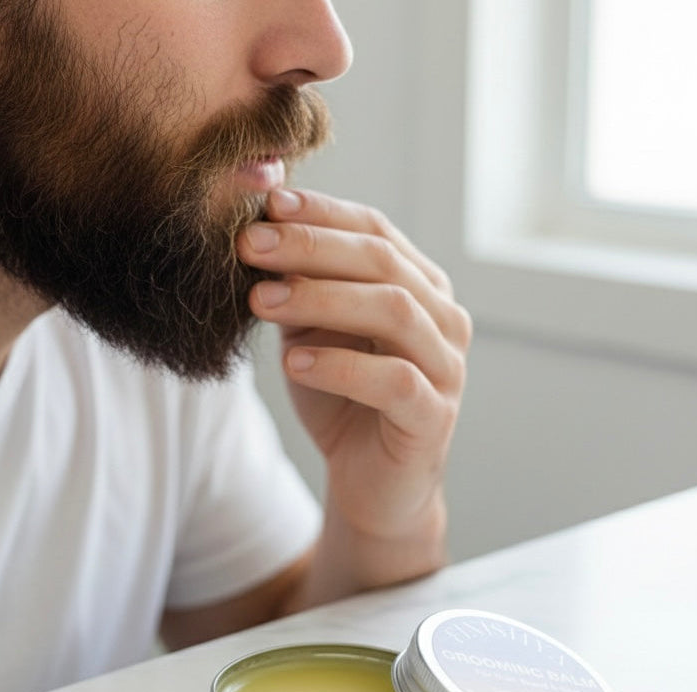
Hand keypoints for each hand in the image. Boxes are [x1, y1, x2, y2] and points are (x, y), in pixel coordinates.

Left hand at [238, 188, 470, 583]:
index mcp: (418, 286)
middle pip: (383, 262)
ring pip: (394, 311)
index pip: (374, 230)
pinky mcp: (434, 417)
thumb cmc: (340, 401)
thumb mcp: (309, 334)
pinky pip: (395, 381)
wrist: (368, 483)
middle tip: (249, 244)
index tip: (265, 203)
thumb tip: (253, 229)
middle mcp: (442, 317)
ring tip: (260, 300)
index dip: (321, 212)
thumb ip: (295, 287)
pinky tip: (294, 361)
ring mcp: (446, 367)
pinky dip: (341, 366)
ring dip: (321, 298)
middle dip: (311, 247)